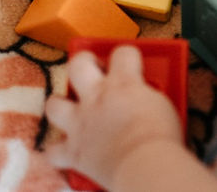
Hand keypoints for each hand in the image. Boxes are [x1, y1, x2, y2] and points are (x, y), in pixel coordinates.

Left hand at [45, 47, 182, 189]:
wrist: (145, 163)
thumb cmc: (160, 137)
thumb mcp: (163, 104)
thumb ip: (148, 95)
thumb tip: (145, 98)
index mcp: (124, 83)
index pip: (123, 53)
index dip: (126, 54)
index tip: (130, 61)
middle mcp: (96, 97)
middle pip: (78, 64)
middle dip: (82, 62)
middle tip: (91, 69)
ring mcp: (80, 123)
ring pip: (54, 103)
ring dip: (59, 105)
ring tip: (69, 108)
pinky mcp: (74, 150)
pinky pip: (53, 150)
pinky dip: (58, 151)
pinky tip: (66, 150)